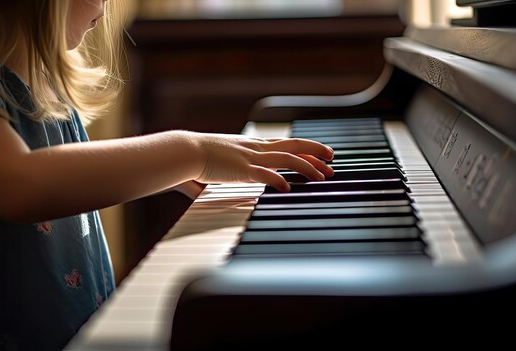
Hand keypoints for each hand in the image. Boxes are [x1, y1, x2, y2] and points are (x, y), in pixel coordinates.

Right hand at [192, 132, 333, 191]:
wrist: (183, 152)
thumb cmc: (195, 158)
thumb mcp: (217, 164)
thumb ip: (221, 175)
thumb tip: (208, 190)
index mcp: (251, 145)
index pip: (285, 144)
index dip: (305, 149)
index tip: (320, 155)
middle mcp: (255, 148)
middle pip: (294, 146)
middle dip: (316, 153)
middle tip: (332, 160)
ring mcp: (250, 158)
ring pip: (287, 159)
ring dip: (307, 168)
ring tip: (321, 177)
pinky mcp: (242, 170)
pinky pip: (266, 174)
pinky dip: (280, 181)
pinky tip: (289, 189)